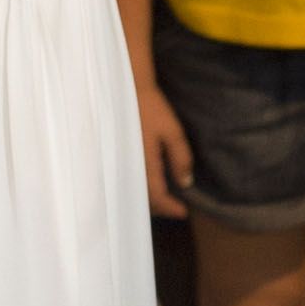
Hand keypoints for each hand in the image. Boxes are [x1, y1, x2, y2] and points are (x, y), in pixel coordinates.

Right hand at [135, 81, 195, 218]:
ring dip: (150, 201)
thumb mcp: (172, 132)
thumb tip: (186, 183)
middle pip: (144, 200)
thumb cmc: (151, 110)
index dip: (171, 208)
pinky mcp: (118, 159)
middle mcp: (129, 170)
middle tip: (176, 209)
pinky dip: (141, 190)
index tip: (184, 212)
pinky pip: (130, 182)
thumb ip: (180, 157)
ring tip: (166, 201)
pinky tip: (150, 185)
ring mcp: (122, 165)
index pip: (157, 197)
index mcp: (143, 165)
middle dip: (161, 208)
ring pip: (135, 193)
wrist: (127, 92)